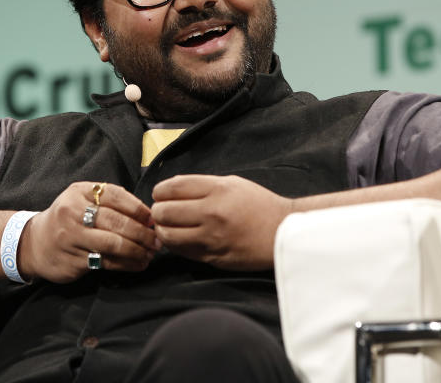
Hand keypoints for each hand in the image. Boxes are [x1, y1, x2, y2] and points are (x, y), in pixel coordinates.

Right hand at [18, 182, 158, 282]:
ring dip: (137, 250)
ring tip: (150, 253)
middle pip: (116, 222)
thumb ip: (110, 201)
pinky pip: (106, 262)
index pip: (115, 196)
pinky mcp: (73, 260)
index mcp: (79, 193)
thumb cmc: (68, 219)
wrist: (35, 243)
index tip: (153, 219)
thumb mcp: (82, 199)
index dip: (138, 208)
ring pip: (113, 244)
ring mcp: (71, 238)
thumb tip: (147, 214)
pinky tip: (137, 264)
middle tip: (157, 241)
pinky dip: (126, 264)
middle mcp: (73, 213)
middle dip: (142, 233)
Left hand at [151, 174, 294, 269]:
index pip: (173, 188)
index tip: (159, 194)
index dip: (159, 190)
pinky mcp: (214, 257)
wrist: (283, 231)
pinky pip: (182, 252)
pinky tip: (179, 239)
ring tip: (167, 227)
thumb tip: (172, 187)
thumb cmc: (258, 204)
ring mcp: (212, 238)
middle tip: (161, 211)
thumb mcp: (233, 183)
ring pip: (168, 236)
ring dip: (162, 230)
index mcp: (217, 190)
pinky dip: (175, 245)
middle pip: (165, 212)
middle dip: (157, 211)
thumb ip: (202, 184)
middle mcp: (212, 213)